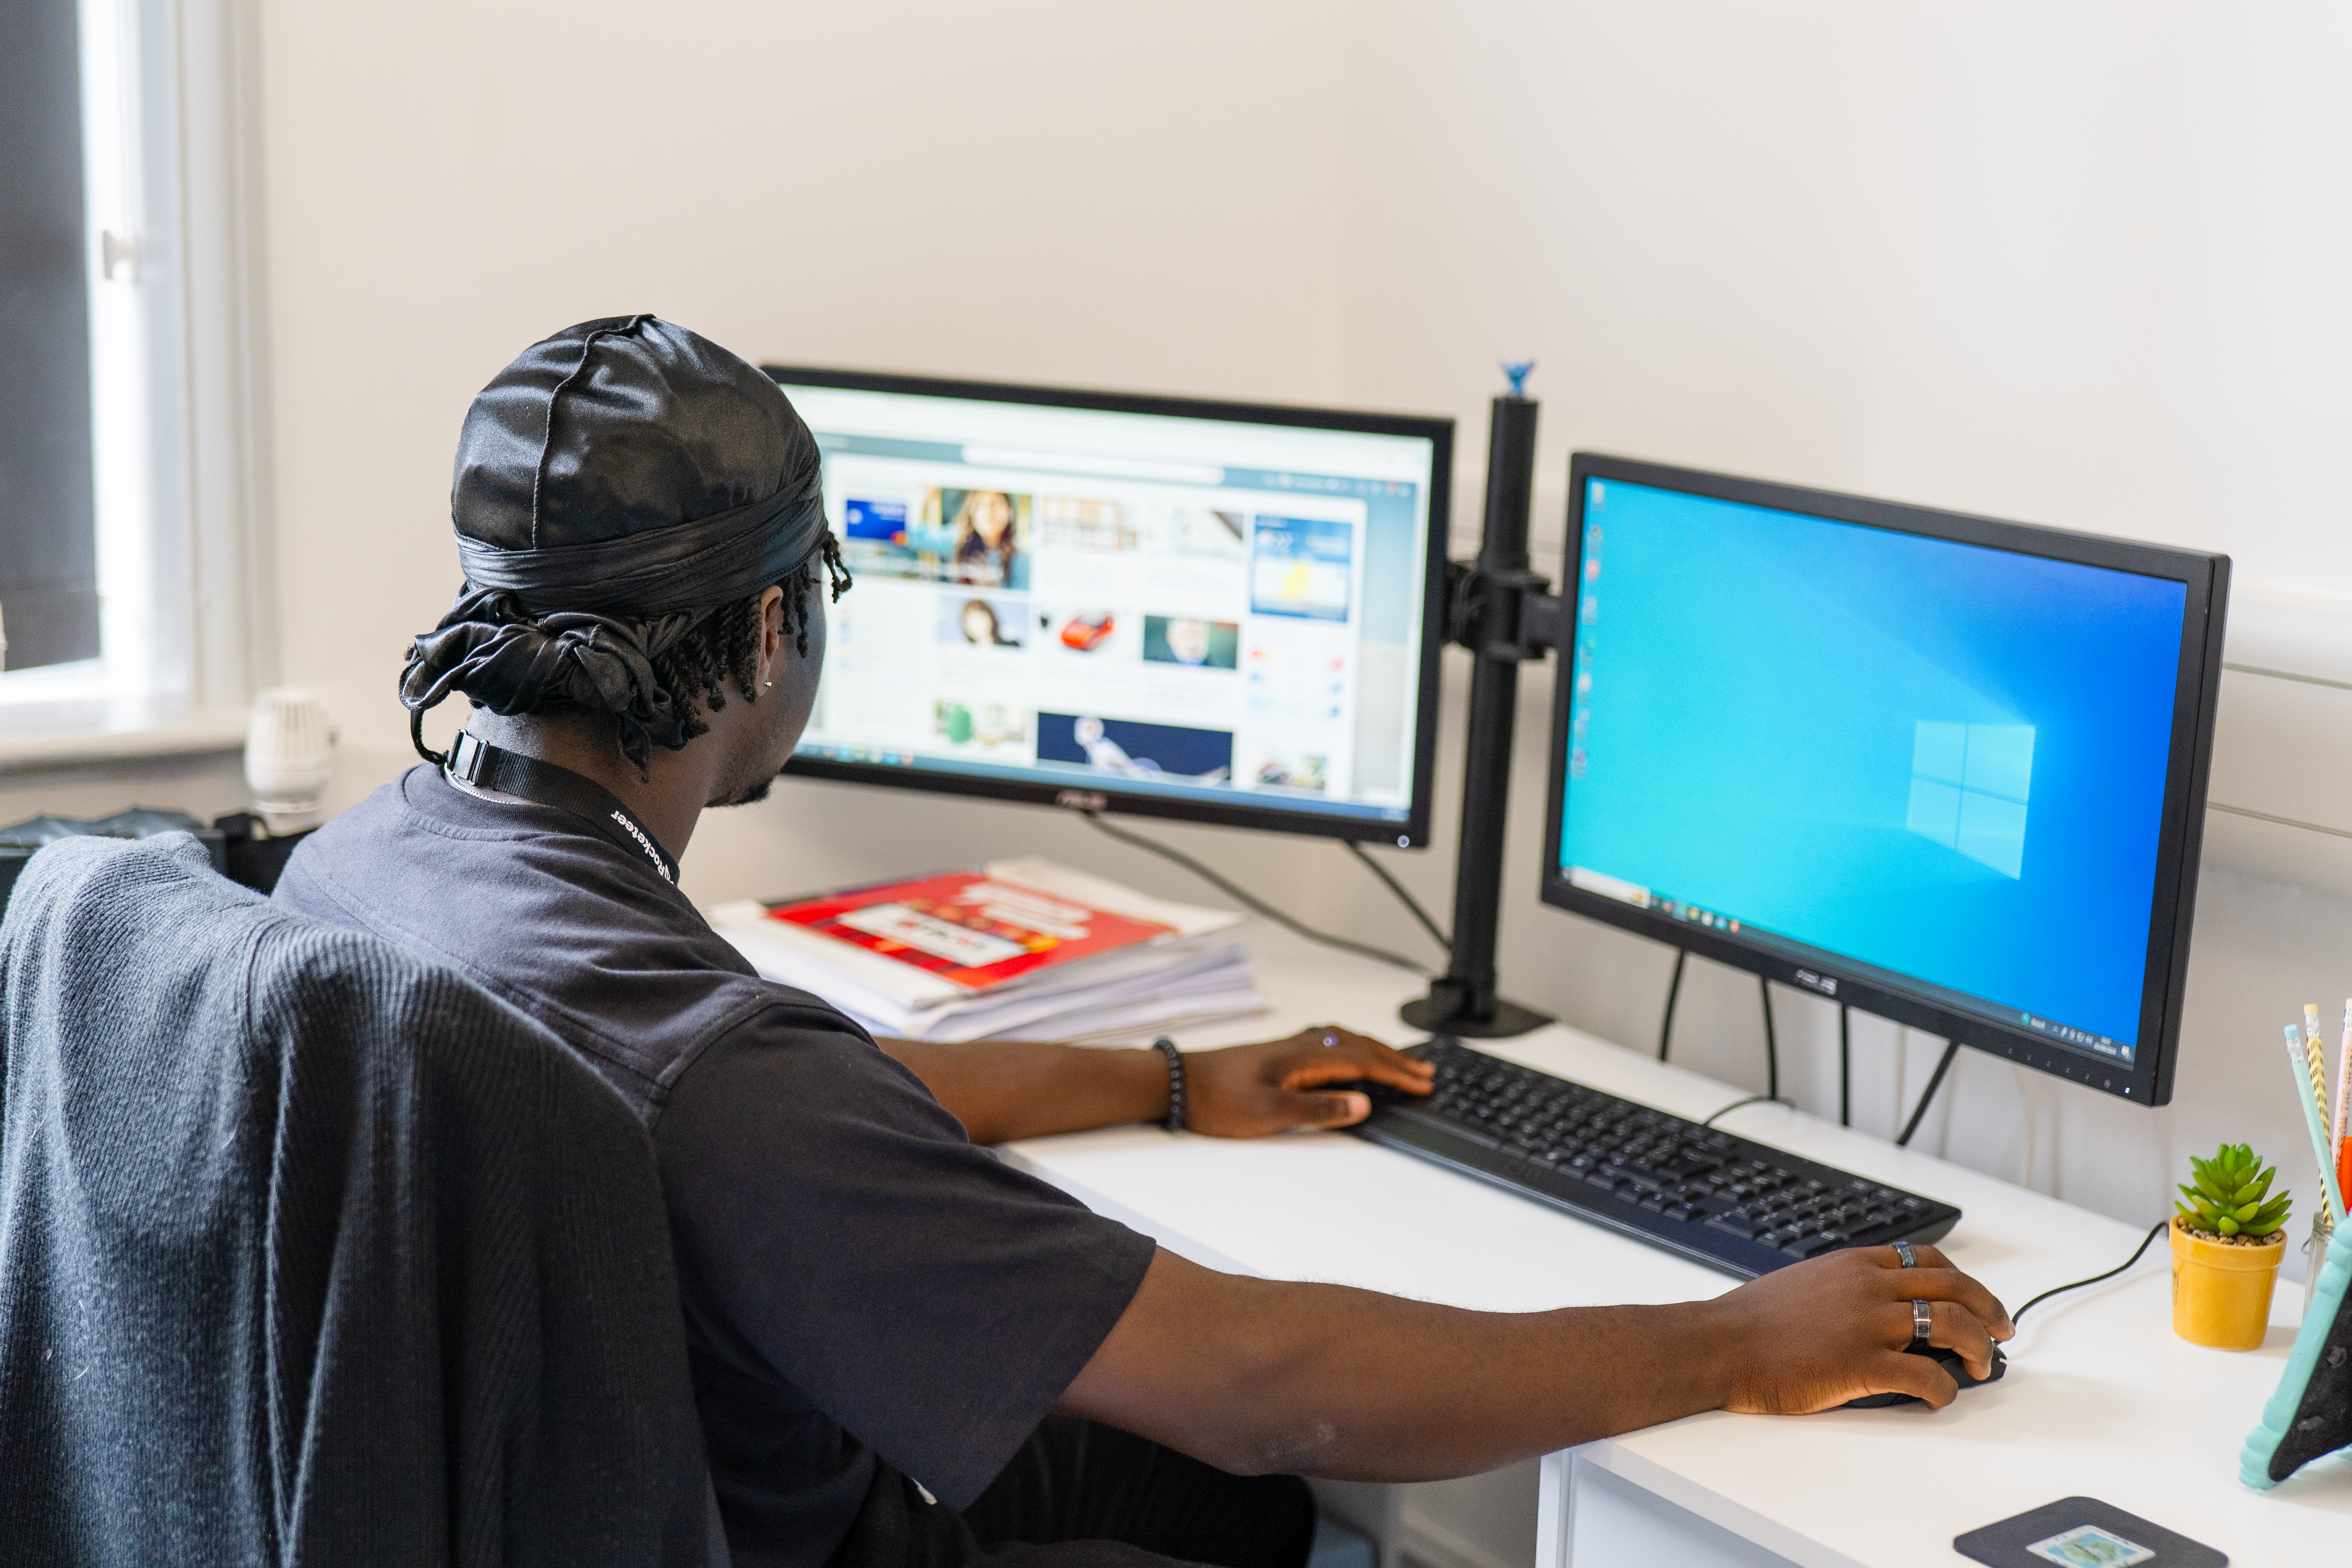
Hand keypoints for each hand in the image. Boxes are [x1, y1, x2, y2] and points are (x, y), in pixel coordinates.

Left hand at [1181, 1024, 1434, 1137]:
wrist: (1176, 1083)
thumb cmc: (1217, 1099)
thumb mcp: (1269, 1113)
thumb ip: (1318, 1110)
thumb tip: (1363, 1104)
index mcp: (1303, 1057)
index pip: (1362, 1061)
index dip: (1396, 1073)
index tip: (1423, 1083)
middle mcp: (1300, 1046)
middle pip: (1359, 1047)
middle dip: (1395, 1060)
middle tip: (1426, 1073)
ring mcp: (1289, 1048)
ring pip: (1345, 1043)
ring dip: (1375, 1052)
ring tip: (1399, 1063)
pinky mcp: (1279, 1055)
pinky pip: (1329, 1044)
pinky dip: (1352, 1048)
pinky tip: (1350, 1055)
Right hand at [1705, 1243, 2014, 1412]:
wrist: (1718, 1345)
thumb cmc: (1750, 1323)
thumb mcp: (1804, 1286)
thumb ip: (1845, 1290)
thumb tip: (1879, 1311)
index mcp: (1853, 1264)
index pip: (1926, 1259)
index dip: (1962, 1280)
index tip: (1975, 1299)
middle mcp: (1868, 1286)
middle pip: (1953, 1287)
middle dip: (1989, 1309)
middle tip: (2003, 1331)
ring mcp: (1868, 1323)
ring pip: (1951, 1324)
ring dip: (1979, 1347)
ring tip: (1982, 1365)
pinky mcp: (1862, 1364)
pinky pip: (1927, 1375)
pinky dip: (1945, 1389)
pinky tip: (1940, 1397)